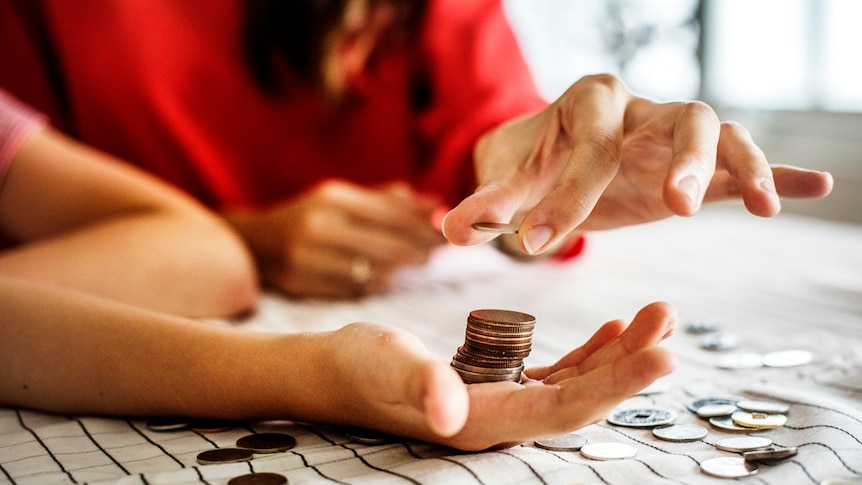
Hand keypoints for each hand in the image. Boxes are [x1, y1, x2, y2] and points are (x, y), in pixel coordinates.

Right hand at [226, 179, 446, 297]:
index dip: (425, 226)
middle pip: (388, 245)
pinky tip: (388, 278)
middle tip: (441, 252)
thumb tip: (436, 204)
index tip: (448, 232)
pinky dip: (377, 284)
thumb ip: (388, 201)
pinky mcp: (302, 283)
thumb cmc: (309, 217)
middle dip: (421, 249)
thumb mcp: (342, 198)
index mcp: (333, 199)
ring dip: (402, 270)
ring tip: (419, 263)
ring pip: (373, 271)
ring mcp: (308, 258)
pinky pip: (353, 289)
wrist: (254, 243)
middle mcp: (319, 226)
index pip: (392, 214)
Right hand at [322, 301, 676, 450]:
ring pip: (577, 383)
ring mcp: (502, 404)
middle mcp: (502, 421)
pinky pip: (555, 373)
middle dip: (631, 364)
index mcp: (484, 422)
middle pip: (584, 398)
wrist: (335, 371)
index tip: (663, 356)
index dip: (617, 386)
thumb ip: (421, 386)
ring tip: (655, 318)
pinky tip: (612, 331)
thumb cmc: (357, 367)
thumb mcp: (387, 366)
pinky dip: (589, 352)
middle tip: (669, 321)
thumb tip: (448, 413)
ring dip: (619, 354)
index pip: (565, 409)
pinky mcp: (496, 385)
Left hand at [442, 74, 833, 254]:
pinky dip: (775, 172)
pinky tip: (812, 187)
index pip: (589, 147)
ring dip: (739, 165)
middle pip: (679, 117)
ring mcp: (671, 133)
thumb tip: (449, 229)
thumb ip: (486, 205)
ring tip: (758, 206)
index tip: (539, 244)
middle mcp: (639, 109)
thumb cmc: (532, 165)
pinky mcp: (692, 163)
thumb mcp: (508, 182)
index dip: (565, 196)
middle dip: (681, 158)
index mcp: (589, 104)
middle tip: (675, 207)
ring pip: (721, 132)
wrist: (553, 156)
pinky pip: (742, 160)